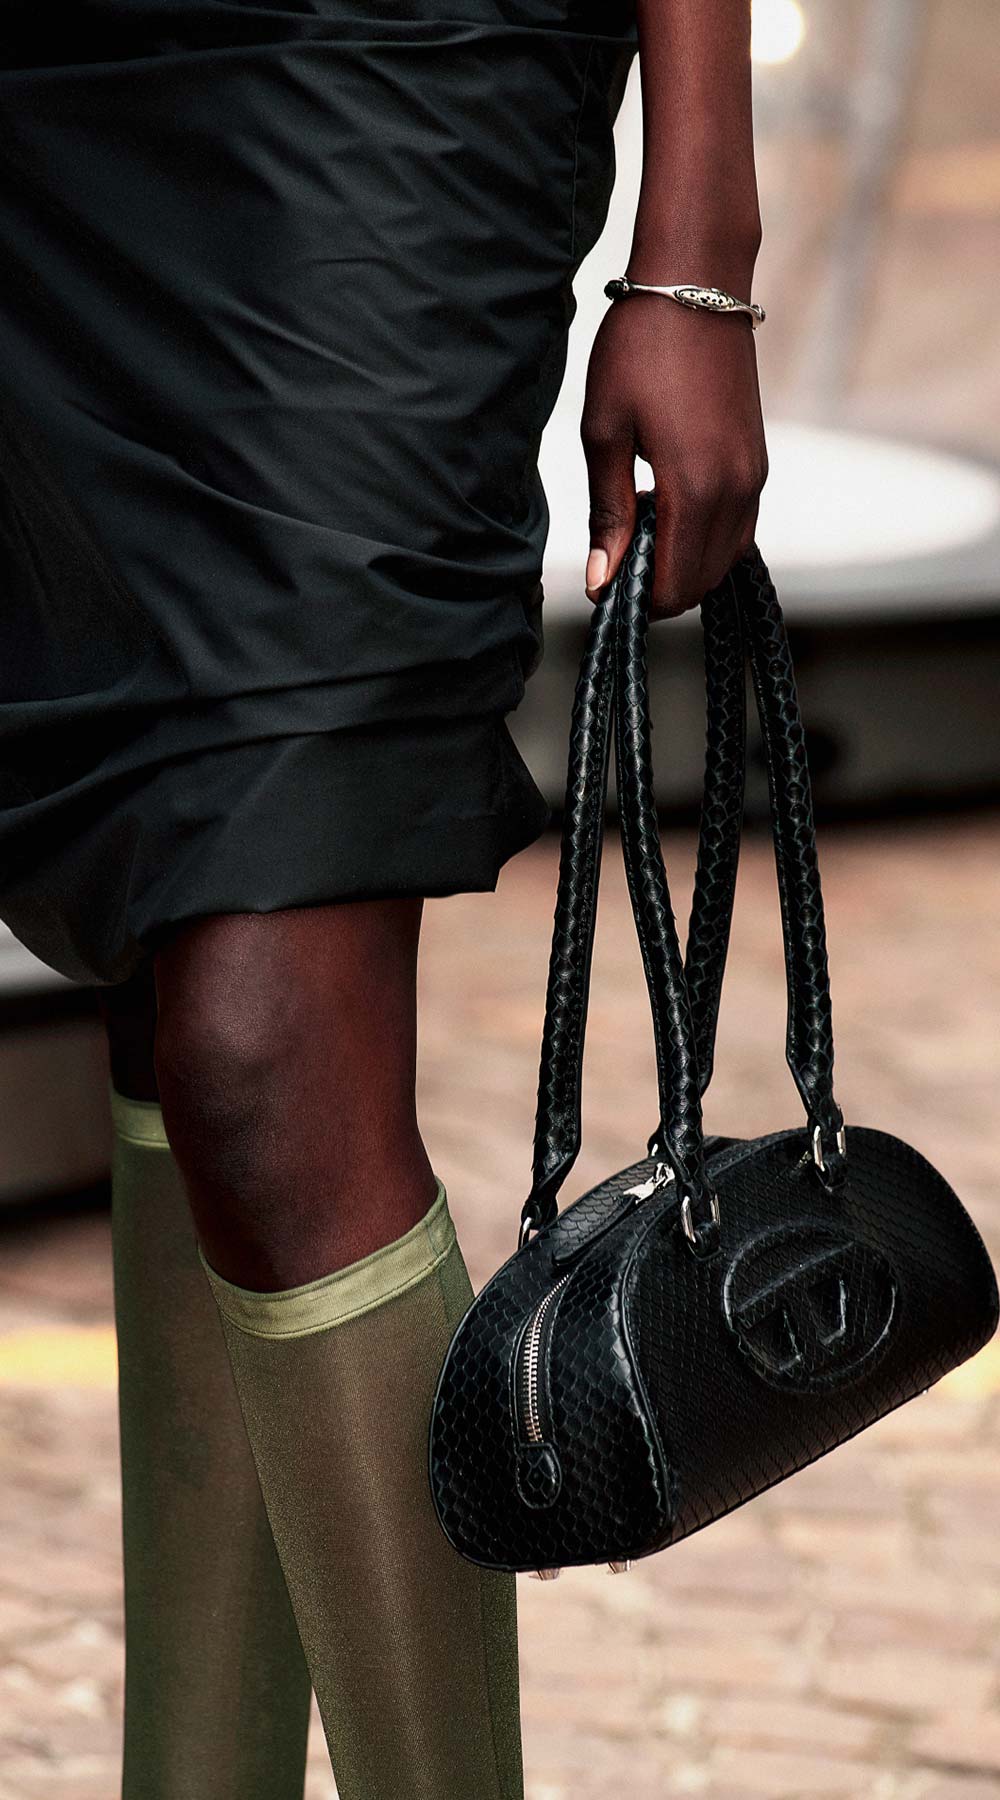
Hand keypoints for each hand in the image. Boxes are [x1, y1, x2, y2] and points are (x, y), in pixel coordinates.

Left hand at [580, 294, 767, 618]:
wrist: (696, 283)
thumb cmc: (639, 350)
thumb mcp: (603, 432)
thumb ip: (606, 513)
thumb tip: (601, 580)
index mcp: (696, 489)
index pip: (674, 586)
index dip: (636, 598)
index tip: (602, 578)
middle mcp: (738, 491)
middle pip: (702, 582)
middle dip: (659, 584)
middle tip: (616, 548)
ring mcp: (755, 477)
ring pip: (724, 559)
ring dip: (682, 560)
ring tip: (638, 519)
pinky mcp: (758, 462)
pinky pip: (737, 527)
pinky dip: (703, 536)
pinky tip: (665, 503)